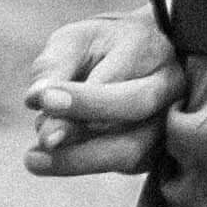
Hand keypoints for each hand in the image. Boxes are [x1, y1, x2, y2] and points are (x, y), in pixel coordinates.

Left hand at [22, 6, 180, 176]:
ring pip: (135, 147)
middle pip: (136, 106)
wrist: (145, 58)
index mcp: (147, 47)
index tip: (43, 100)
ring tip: (34, 159)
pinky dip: (87, 165)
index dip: (81, 93)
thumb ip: (56, 65)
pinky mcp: (162, 148)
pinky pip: (128, 164)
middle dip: (84, 123)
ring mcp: (172, 118)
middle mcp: (169, 83)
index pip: (119, 73)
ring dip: (81, 158)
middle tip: (43, 137)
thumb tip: (36, 99)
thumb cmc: (102, 47)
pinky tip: (51, 161)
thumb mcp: (75, 41)